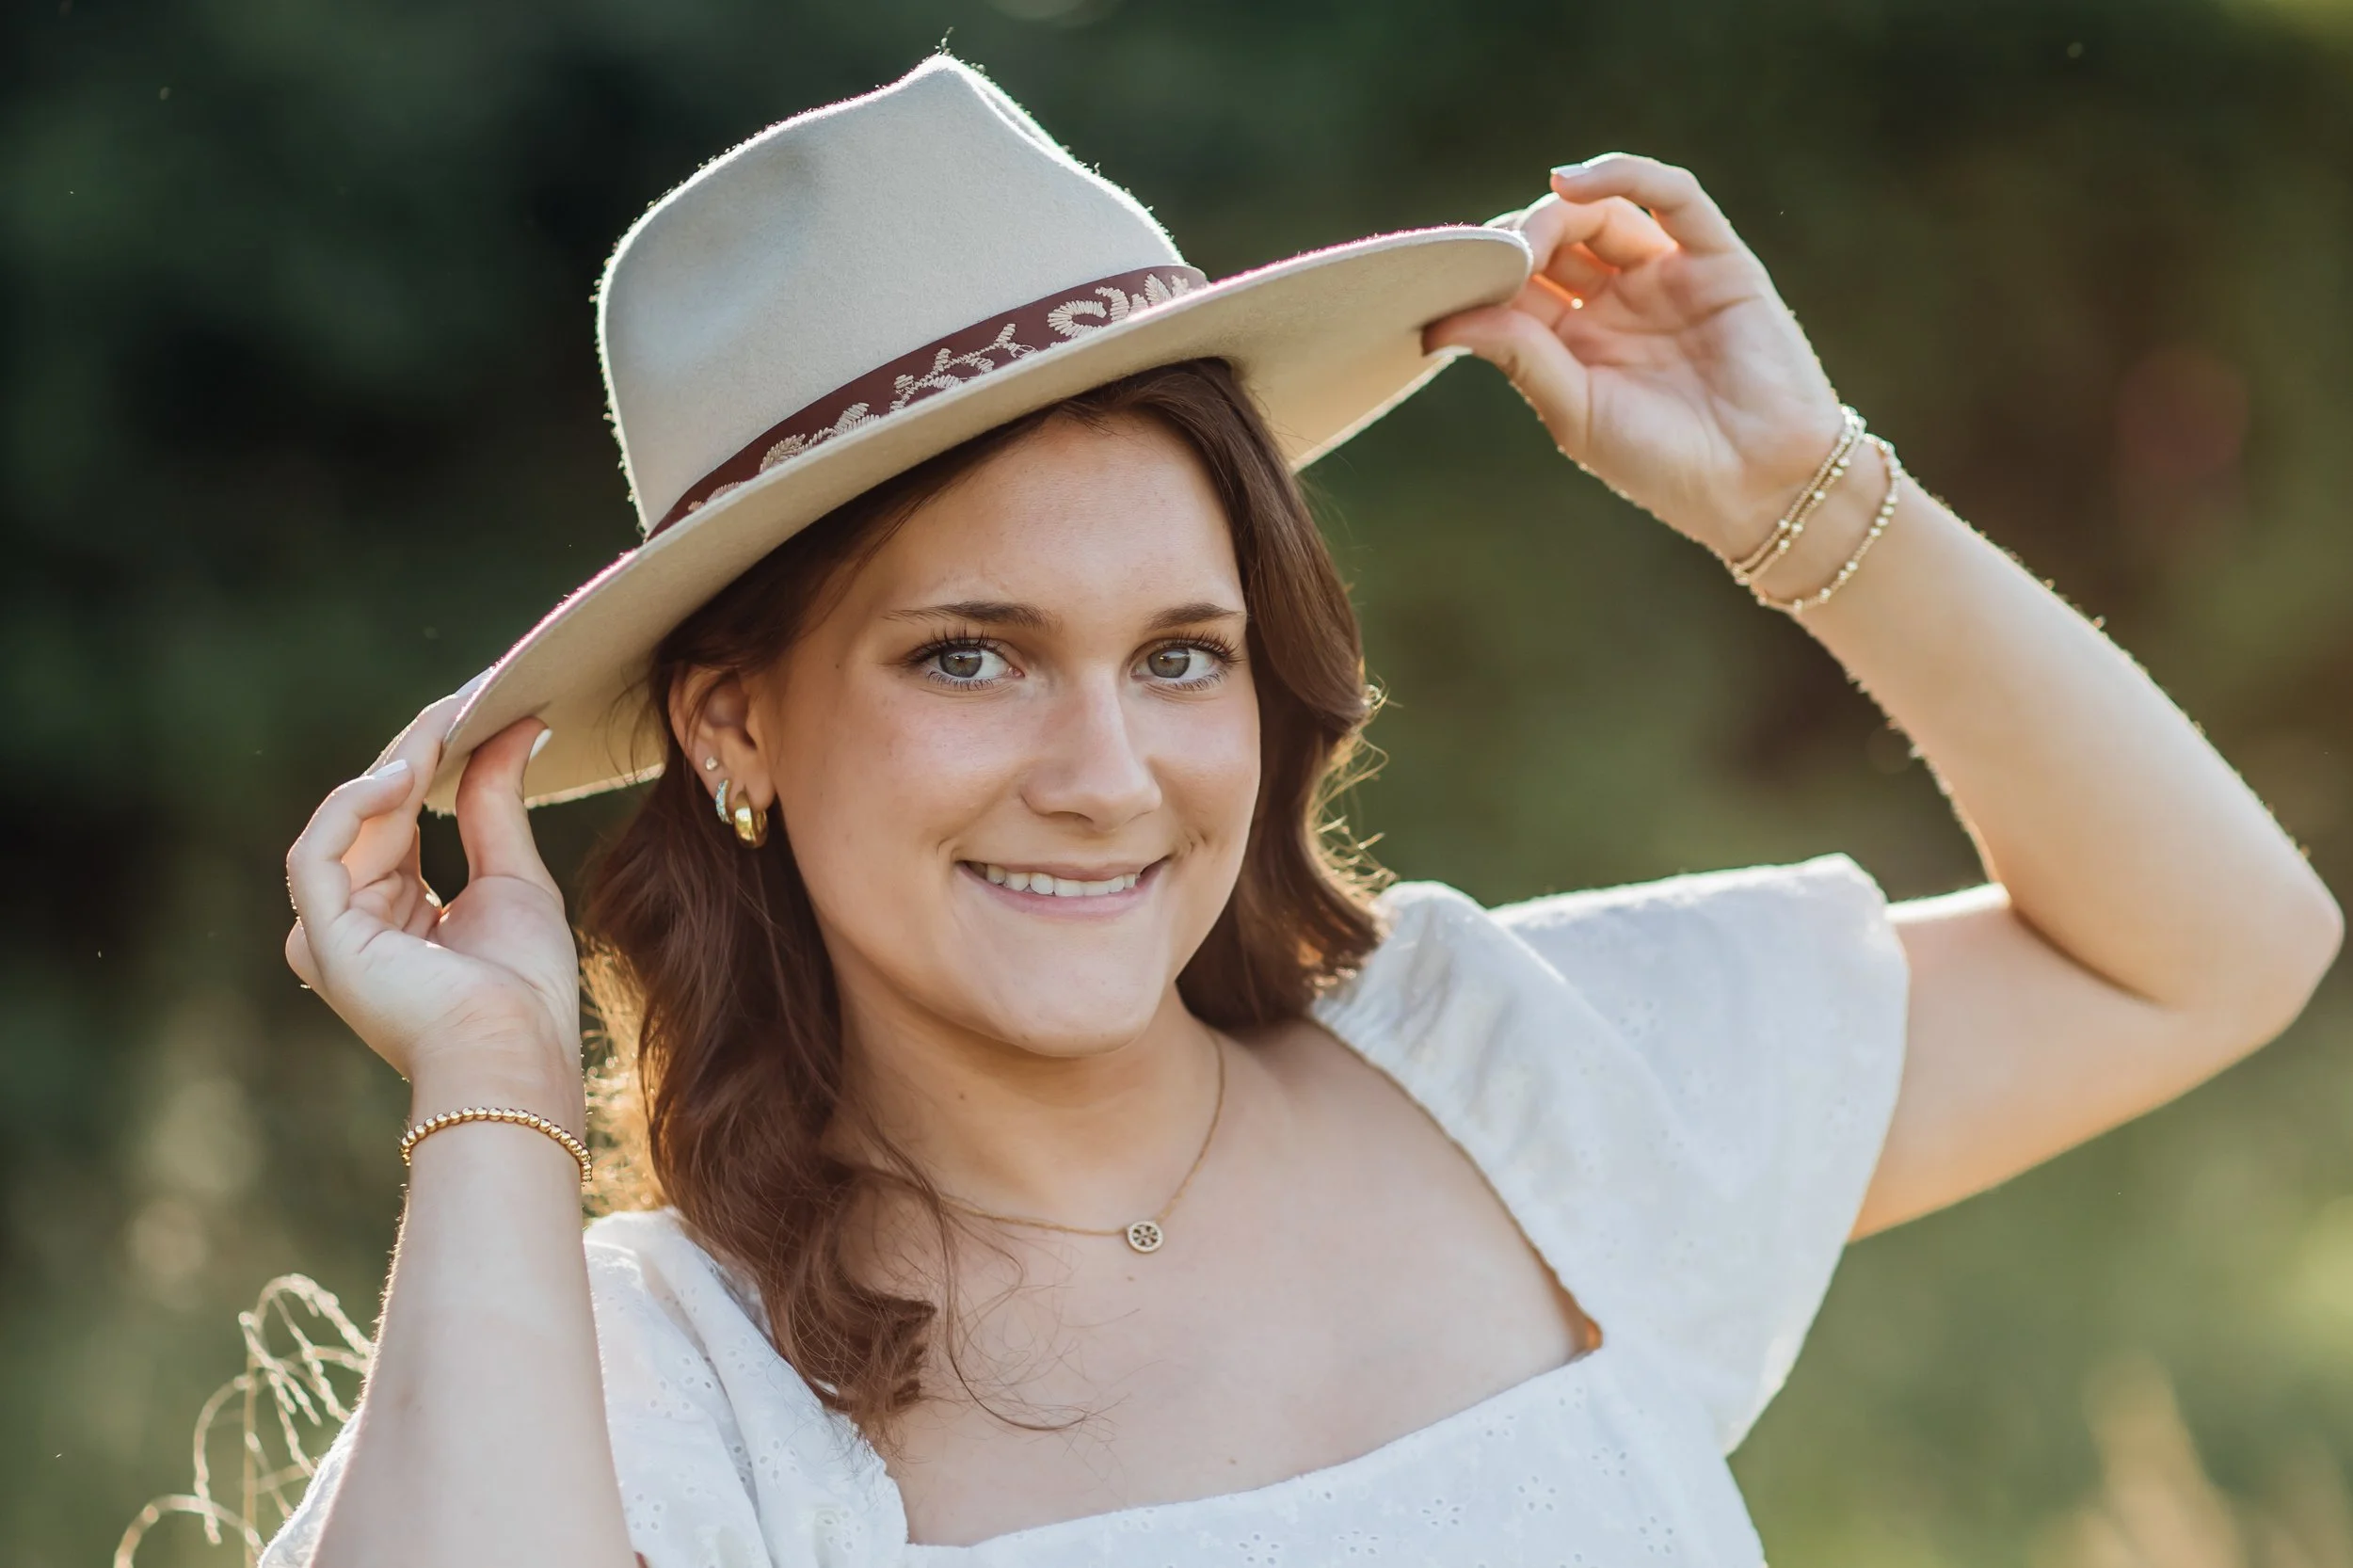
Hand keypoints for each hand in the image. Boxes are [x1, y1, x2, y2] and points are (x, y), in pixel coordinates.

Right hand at [285, 692, 579, 1115]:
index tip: (474, 707)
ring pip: (346, 822)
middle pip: (374, 813)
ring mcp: (331, 932)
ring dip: (393, 766)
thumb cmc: (525, 988)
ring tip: (446, 724)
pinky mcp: (319, 937)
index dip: (433, 761)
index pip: (401, 819)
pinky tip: (402, 773)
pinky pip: (314, 854)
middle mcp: (356, 923)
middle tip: (468, 695)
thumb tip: (517, 726)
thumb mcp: (514, 876)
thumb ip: (496, 803)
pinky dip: (353, 806)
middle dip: (418, 751)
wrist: (513, 1053)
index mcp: (398, 917)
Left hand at [1425, 154, 1847, 558]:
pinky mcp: (1717, 259)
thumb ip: (1518, 355)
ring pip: (1604, 212)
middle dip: (1516, 240)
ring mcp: (1666, 276)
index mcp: (1575, 342)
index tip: (1445, 278)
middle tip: (1491, 261)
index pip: (1517, 285)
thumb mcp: (1575, 412)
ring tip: (1527, 240)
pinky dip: (1625, 174)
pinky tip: (1572, 183)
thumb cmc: (1664, 464)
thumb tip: (1442, 319)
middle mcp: (1616, 302)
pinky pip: (1673, 196)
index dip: (1483, 272)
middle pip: (1555, 241)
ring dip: (1556, 212)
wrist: (1759, 486)